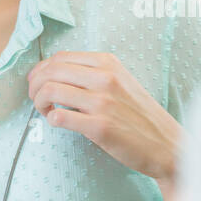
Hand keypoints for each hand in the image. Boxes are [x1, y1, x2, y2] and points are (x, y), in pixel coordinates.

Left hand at [26, 51, 182, 183]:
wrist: (166, 144)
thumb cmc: (140, 115)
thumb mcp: (121, 82)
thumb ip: (93, 75)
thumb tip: (55, 74)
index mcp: (108, 63)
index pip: (60, 57)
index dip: (41, 69)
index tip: (37, 82)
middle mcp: (105, 78)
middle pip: (51, 71)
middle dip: (34, 85)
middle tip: (35, 98)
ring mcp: (103, 102)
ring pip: (51, 91)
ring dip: (39, 102)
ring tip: (45, 111)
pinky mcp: (100, 127)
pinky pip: (60, 117)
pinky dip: (51, 119)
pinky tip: (57, 122)